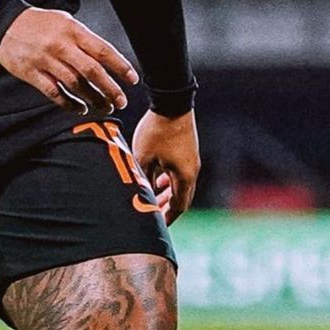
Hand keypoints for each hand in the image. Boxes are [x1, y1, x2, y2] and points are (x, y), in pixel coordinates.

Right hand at [0, 7, 138, 111]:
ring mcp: (45, 60)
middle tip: (121, 101)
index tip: (132, 80)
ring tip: (105, 106)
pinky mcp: (31, 73)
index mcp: (73, 31)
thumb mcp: (65, 22)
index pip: (102, 51)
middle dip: (110, 89)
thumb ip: (84, 40)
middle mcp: (61, 46)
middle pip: (91, 71)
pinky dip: (70, 104)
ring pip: (75, 85)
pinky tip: (81, 109)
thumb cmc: (40, 23)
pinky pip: (55, 93)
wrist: (4, 23)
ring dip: (93, 99)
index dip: (120, 67)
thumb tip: (107, 59)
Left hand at [132, 108, 199, 224]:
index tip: (158, 227)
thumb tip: (137, 195)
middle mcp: (192, 170)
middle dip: (167, 207)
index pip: (179, 206)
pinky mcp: (186, 149)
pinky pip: (178, 171)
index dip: (168, 218)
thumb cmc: (157, 131)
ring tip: (153, 197)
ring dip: (166, 192)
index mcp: (185, 176)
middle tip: (154, 216)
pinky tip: (157, 176)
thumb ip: (141, 179)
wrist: (172, 102)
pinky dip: (168, 178)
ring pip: (179, 183)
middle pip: (181, 196)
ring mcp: (190, 159)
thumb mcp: (143, 158)